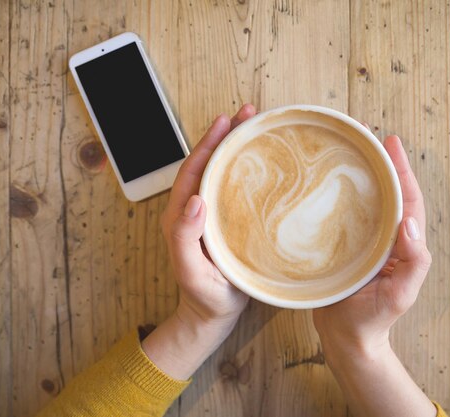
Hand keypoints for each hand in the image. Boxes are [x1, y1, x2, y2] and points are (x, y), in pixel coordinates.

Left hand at [160, 104, 255, 327]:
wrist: (214, 315)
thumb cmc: (202, 295)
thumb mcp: (190, 270)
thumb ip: (184, 236)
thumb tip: (194, 198)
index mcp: (182, 214)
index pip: (194, 169)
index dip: (209, 142)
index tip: (226, 121)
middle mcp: (197, 208)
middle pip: (210, 162)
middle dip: (228, 135)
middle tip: (249, 112)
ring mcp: (215, 213)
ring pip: (225, 172)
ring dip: (239, 148)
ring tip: (260, 126)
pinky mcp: (230, 221)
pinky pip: (238, 188)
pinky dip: (250, 170)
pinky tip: (267, 162)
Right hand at [313, 134, 431, 356]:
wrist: (345, 340)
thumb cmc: (373, 320)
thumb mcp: (399, 295)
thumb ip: (413, 263)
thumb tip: (412, 223)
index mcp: (401, 244)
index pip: (407, 200)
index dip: (402, 171)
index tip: (391, 143)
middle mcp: (384, 237)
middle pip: (386, 193)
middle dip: (381, 163)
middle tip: (367, 135)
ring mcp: (362, 241)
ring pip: (365, 201)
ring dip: (360, 174)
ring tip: (348, 148)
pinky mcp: (340, 247)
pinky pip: (342, 215)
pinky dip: (337, 195)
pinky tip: (324, 183)